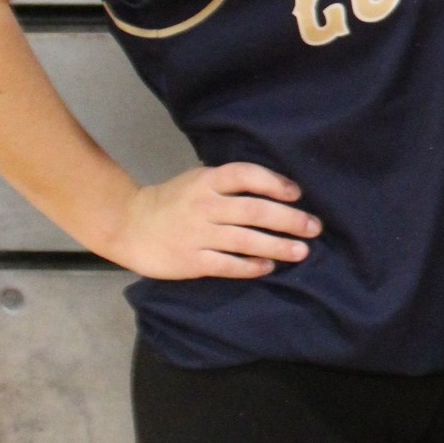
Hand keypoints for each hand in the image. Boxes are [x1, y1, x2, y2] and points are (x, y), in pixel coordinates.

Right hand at [98, 163, 319, 279]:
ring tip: (302, 251)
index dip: (274, 182)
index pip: (246, 175)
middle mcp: (204, 205)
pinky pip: (227, 265)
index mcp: (208, 180)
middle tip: (314, 228)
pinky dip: (251, 267)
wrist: (129, 225)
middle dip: (289, 220)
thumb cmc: (176, 200)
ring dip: (278, 246)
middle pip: (253, 211)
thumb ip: (232, 184)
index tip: (297, 193)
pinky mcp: (190, 261)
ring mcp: (197, 234)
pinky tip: (269, 267)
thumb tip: (279, 190)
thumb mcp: (200, 180)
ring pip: (245, 240)